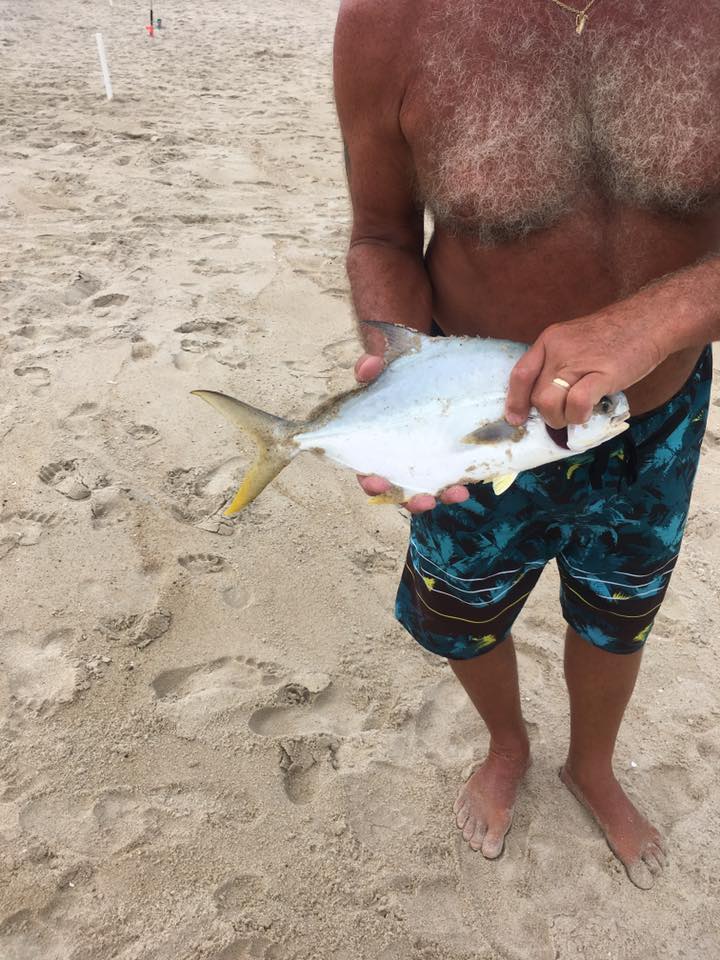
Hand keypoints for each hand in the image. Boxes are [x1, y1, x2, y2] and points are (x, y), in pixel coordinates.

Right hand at [354, 352, 469, 512]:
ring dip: (439, 496)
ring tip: (455, 494)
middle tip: (421, 500)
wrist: (433, 364)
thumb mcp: (386, 359)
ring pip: (427, 487)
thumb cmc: (401, 367)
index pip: (366, 466)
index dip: (370, 479)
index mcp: (376, 437)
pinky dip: (457, 484)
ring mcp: (426, 456)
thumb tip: (368, 368)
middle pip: (398, 487)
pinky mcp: (450, 454)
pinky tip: (468, 485)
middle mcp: (399, 454)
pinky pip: (451, 476)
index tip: (377, 480)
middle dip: (408, 498)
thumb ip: (372, 361)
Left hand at [504, 311, 662, 428]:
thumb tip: (546, 400)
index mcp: (550, 341)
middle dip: (549, 414)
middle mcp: (558, 350)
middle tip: (567, 414)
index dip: (515, 401)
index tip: (516, 418)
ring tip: (579, 413)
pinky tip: (590, 411)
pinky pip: (576, 403)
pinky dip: (579, 415)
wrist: (651, 319)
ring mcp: (578, 360)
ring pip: (549, 403)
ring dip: (562, 418)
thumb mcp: (576, 342)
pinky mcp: (601, 373)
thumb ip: (559, 364)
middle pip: (536, 396)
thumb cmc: (616, 335)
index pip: (520, 374)